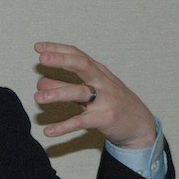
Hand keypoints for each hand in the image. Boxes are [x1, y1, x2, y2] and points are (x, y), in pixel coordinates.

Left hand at [33, 42, 155, 148]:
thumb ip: (66, 85)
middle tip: (42, 60)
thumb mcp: (91, 90)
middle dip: (62, 60)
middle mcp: (102, 82)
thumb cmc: (111, 103)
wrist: (141, 125)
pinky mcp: (105, 118)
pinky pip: (81, 121)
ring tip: (37, 97)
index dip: (58, 49)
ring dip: (58, 93)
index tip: (38, 47)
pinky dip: (64, 126)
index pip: (78, 55)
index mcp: (98, 72)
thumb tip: (40, 81)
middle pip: (83, 65)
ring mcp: (105, 100)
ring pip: (80, 92)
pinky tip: (48, 130)